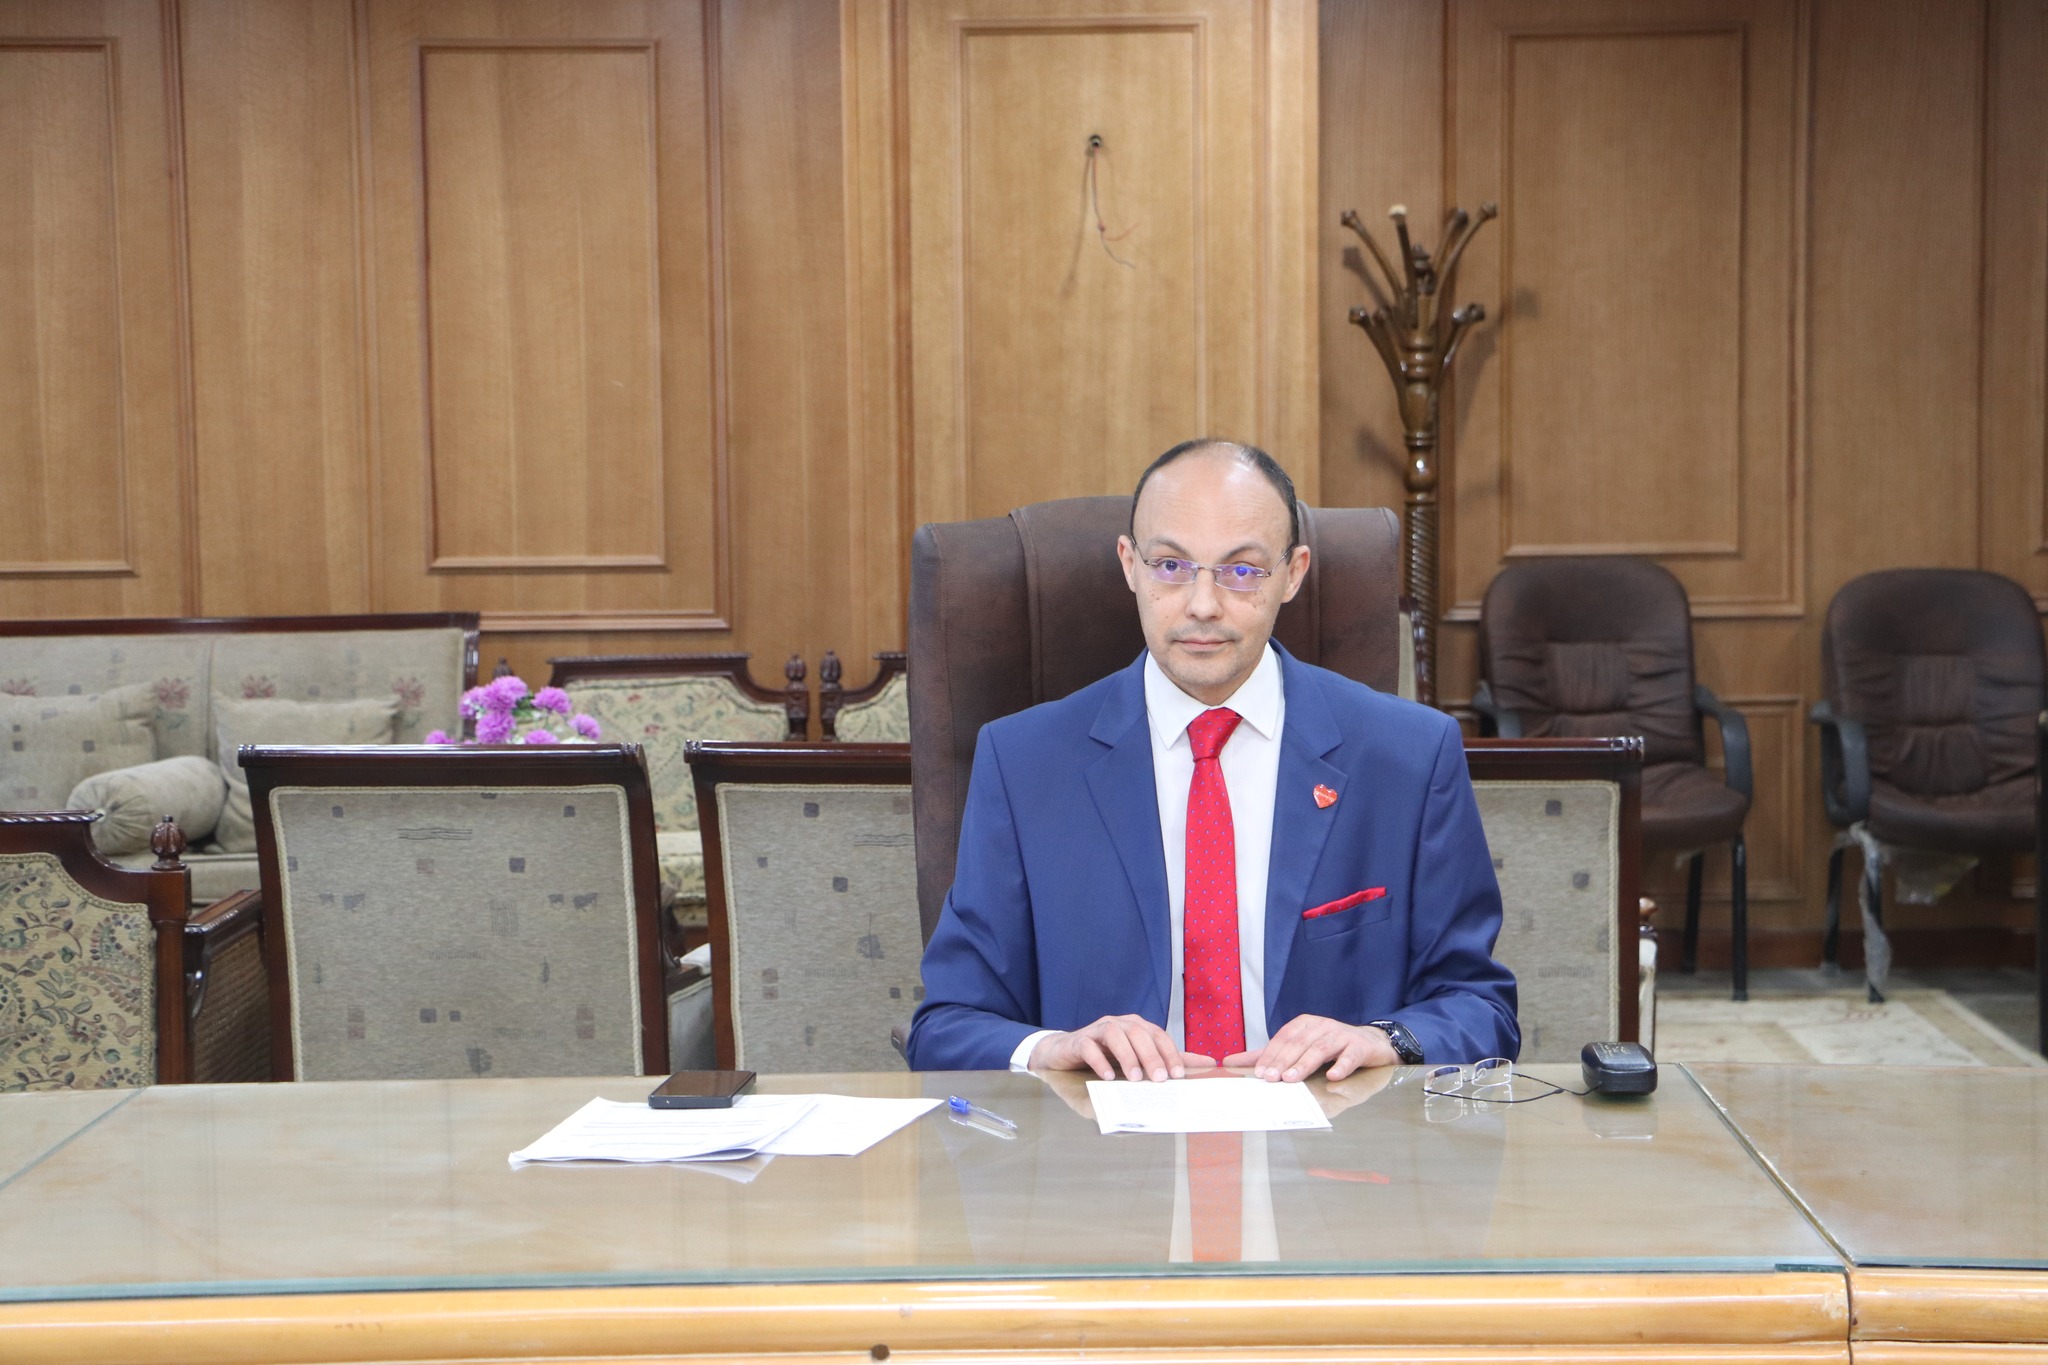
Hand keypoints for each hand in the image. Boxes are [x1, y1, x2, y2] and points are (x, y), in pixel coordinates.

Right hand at [1028, 1015, 1211, 1080]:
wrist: (1064, 1054)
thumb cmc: (1105, 1059)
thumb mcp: (1136, 1063)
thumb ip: (1166, 1063)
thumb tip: (1207, 1064)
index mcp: (1137, 1028)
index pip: (1158, 1036)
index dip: (1170, 1053)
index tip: (1179, 1075)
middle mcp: (1120, 1024)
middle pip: (1139, 1034)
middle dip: (1152, 1057)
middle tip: (1160, 1080)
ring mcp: (1098, 1030)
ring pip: (1116, 1035)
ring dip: (1127, 1056)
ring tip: (1134, 1079)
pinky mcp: (1079, 1040)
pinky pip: (1089, 1046)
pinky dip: (1099, 1060)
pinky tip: (1106, 1077)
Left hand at [1223, 1015, 1399, 1081]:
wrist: (1369, 1044)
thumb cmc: (1329, 1047)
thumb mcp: (1299, 1047)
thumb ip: (1268, 1055)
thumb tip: (1230, 1061)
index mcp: (1304, 1024)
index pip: (1283, 1039)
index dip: (1270, 1055)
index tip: (1259, 1074)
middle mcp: (1321, 1026)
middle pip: (1299, 1044)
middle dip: (1283, 1061)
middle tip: (1271, 1079)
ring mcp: (1341, 1035)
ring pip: (1320, 1049)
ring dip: (1305, 1064)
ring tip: (1292, 1079)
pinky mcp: (1359, 1047)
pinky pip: (1350, 1056)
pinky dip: (1341, 1065)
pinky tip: (1333, 1076)